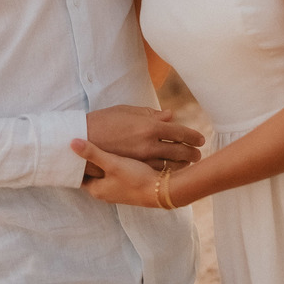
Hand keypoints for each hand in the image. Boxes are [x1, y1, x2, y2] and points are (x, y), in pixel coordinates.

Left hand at [71, 138, 161, 207]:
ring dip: (101, 162)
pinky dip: (112, 164)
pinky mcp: (128, 186)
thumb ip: (92, 153)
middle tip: (81, 144)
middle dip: (87, 161)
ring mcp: (117, 190)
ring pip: (104, 174)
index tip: (68, 150)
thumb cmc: (134, 178)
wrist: (162, 190)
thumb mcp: (112, 163)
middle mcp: (105, 193)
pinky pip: (115, 174)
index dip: (74, 164)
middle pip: (91, 175)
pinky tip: (116, 152)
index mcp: (97, 189)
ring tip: (96, 145)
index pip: (79, 177)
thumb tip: (71, 142)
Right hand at [84, 105, 202, 170]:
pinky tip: (173, 170)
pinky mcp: (134, 169)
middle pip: (180, 150)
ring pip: (171, 164)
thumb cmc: (104, 120)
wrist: (82, 139)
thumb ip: (150, 114)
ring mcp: (142, 159)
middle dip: (192, 152)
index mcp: (149, 126)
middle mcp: (149, 144)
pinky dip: (168, 171)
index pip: (179, 132)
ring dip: (183, 164)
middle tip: (198, 153)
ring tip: (190, 163)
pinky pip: (157, 172)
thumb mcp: (127, 111)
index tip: (201, 139)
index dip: (193, 136)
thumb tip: (170, 115)